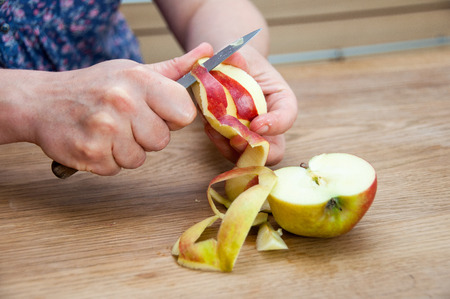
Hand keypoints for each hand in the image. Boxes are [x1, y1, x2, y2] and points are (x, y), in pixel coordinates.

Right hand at [31, 43, 212, 174]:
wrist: (42, 102)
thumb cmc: (94, 86)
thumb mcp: (133, 71)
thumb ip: (173, 68)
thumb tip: (207, 52)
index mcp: (139, 79)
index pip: (185, 113)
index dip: (172, 117)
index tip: (156, 111)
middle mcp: (123, 102)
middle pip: (162, 141)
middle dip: (146, 136)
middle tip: (125, 121)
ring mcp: (105, 129)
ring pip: (140, 159)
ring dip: (126, 150)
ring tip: (108, 131)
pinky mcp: (90, 154)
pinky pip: (117, 168)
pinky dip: (108, 160)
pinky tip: (96, 141)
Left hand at [203, 46, 297, 165]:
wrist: (226, 68)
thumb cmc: (240, 62)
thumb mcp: (241, 55)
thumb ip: (237, 58)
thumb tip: (232, 57)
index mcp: (281, 100)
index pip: (288, 116)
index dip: (276, 124)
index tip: (257, 123)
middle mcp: (271, 125)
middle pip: (275, 151)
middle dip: (256, 150)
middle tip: (237, 140)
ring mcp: (253, 137)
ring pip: (250, 157)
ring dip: (231, 148)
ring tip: (214, 128)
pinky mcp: (236, 141)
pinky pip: (231, 152)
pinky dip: (219, 143)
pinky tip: (209, 127)